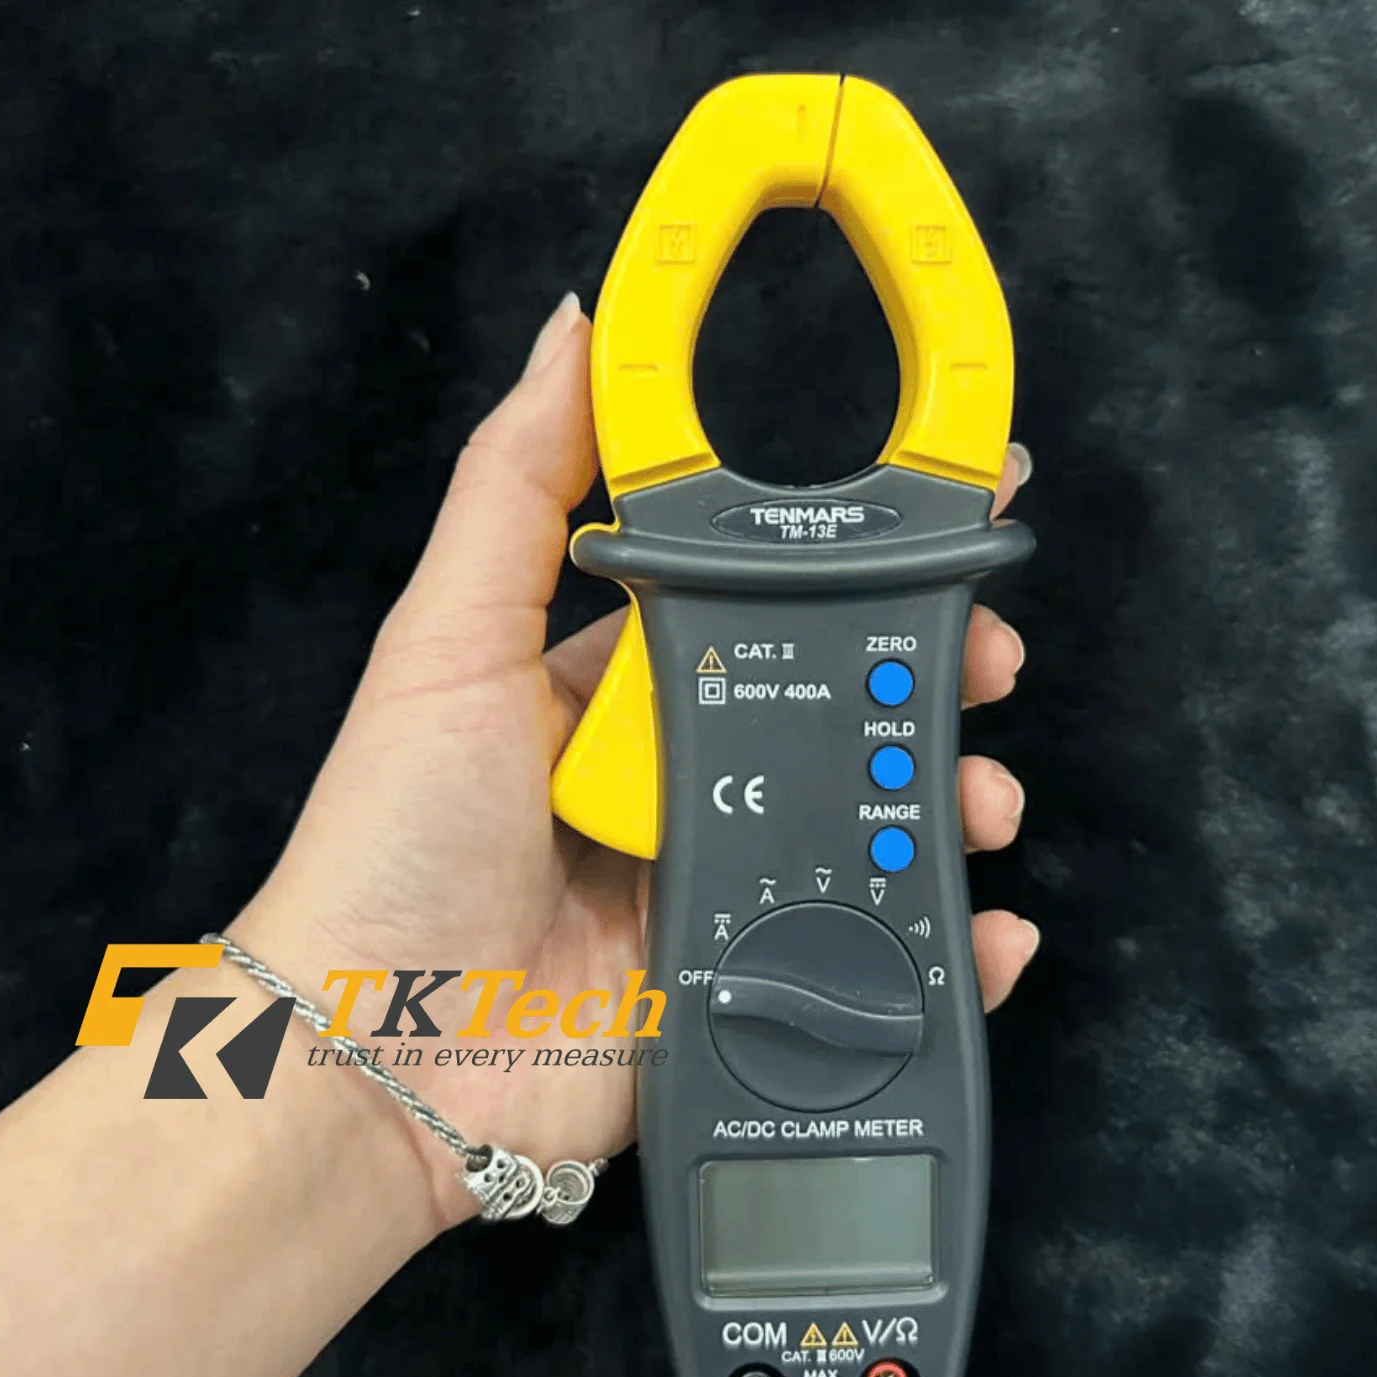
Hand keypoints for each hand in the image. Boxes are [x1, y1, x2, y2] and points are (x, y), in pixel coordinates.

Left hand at [230, 293, 1039, 1230]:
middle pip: (839, 713)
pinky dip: (947, 950)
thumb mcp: (449, 637)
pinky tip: (991, 929)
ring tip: (983, 796)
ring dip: (952, 805)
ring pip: (872, 828)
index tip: (946, 524)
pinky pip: (871, 959)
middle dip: (931, 680)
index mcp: (618, 689)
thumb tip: (576, 321)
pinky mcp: (747, 988)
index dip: (855, 569)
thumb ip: (519, 482)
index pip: (763, 606)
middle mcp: (680, 783)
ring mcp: (721, 889)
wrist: (385, 1056)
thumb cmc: (401, 835)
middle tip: (989, 665)